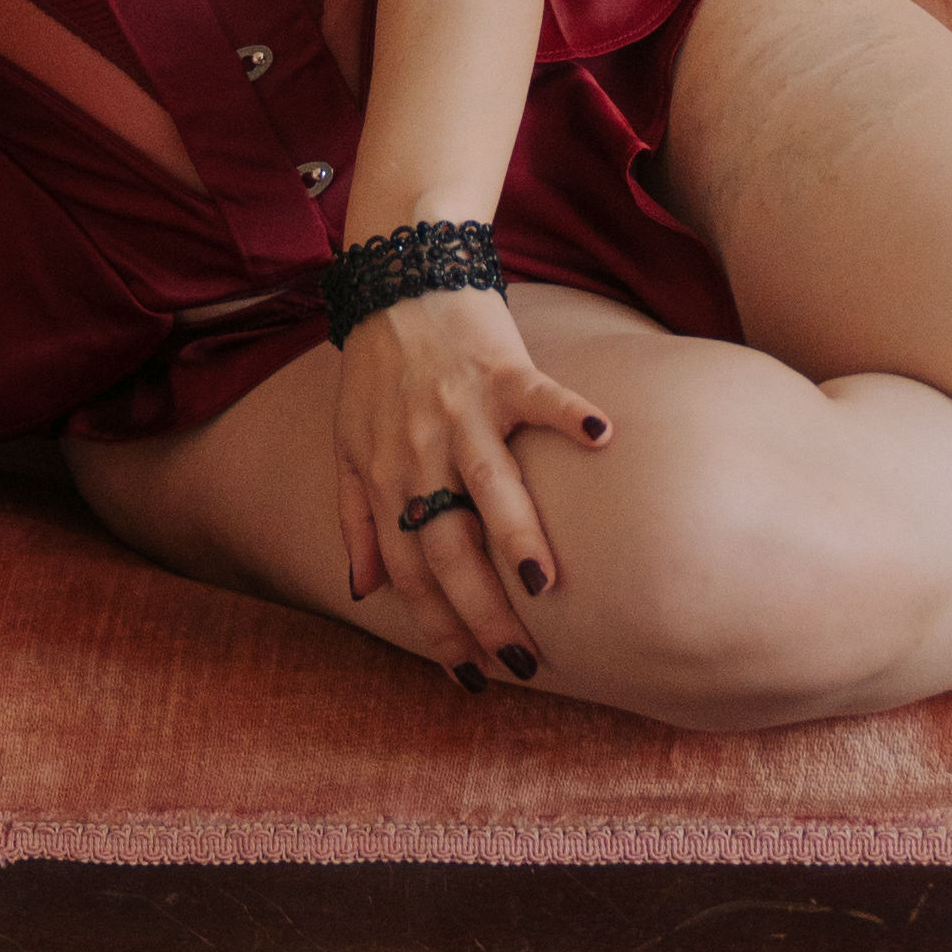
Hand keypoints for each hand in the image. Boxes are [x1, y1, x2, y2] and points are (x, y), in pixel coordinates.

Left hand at [335, 287, 607, 680]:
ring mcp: (460, 410)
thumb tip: (361, 594)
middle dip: (482, 610)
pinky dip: (568, 413)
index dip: (436, 627)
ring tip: (548, 588)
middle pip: (449, 546)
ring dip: (518, 536)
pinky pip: (538, 395)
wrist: (395, 276)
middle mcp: (420, 452)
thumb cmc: (376, 370)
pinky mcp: (499, 367)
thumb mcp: (348, 447)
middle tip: (521, 662)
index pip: (408, 572)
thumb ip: (354, 520)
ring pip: (490, 484)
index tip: (470, 675)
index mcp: (386, 478)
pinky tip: (603, 438)